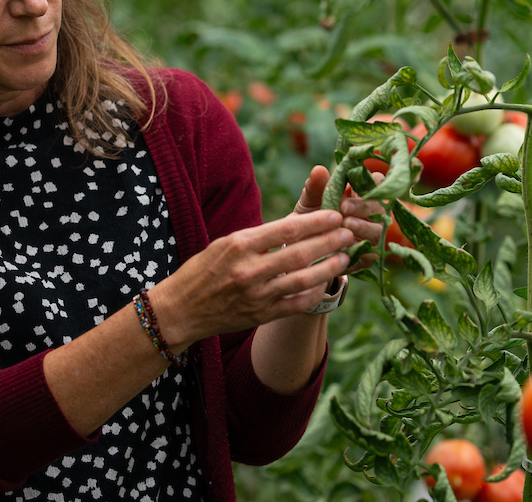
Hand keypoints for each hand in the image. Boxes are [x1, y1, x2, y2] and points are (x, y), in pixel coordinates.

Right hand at [150, 210, 353, 349]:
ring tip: (345, 257)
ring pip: (304, 280)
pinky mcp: (261, 315)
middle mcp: (250, 269)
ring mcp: (257, 295)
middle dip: (330, 241)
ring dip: (329, 268)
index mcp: (239, 244)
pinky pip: (297, 304)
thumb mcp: (225, 243)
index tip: (335, 215)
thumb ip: (258, 237)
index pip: (286, 229)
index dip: (316, 221)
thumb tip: (295, 227)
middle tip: (350, 233)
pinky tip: (326, 284)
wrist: (181, 310)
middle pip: (300, 253)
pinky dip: (315, 294)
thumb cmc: (202, 270)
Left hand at [294, 165, 386, 272]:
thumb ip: (316, 186)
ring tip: (345, 224)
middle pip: (379, 206)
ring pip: (377, 229)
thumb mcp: (309, 201)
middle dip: (362, 205)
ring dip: (362, 226)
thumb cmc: (311, 217)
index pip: (377, 182)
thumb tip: (318, 169)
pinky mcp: (368, 256)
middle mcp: (372, 214)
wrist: (302, 249)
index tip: (352, 184)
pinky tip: (348, 246)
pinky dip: (360, 249)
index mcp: (362, 194)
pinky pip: (371, 253)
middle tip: (343, 206)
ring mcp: (372, 235)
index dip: (370, 181)